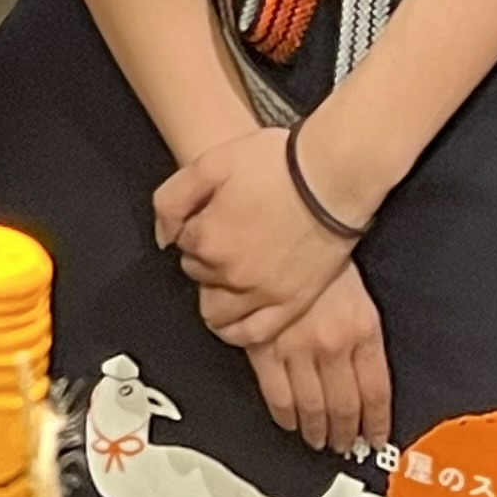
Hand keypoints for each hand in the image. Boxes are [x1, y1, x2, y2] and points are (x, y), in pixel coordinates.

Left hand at [154, 124, 351, 334]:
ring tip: (228, 274)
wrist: (332, 176)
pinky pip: (252, 334)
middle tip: (227, 235)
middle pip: (198, 274)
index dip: (195, 225)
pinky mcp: (291, 304)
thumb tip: (164, 237)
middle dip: (205, 257)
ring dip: (215, 293)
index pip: (182, 242)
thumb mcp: (210, 163)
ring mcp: (263, 293)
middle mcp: (231, 272)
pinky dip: (236, 331)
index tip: (214, 213)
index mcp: (208, 238)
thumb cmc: (275, 164)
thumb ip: (173, 200)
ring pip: (217, 311)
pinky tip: (233, 321)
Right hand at [242, 263, 390, 453]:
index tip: (376, 438)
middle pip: (345, 406)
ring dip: (318, 430)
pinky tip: (290, 423)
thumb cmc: (322, 254)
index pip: (376, 393)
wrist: (284, 226)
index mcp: (363, 331)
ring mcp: (298, 348)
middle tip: (346, 445)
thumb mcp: (359, 295)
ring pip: (313, 406)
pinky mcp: (265, 347)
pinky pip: (277, 394)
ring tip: (320, 441)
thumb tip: (366, 377)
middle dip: (347, 433)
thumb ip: (363, 335)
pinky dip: (286, 415)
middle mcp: (333, 345)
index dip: (377, 423)